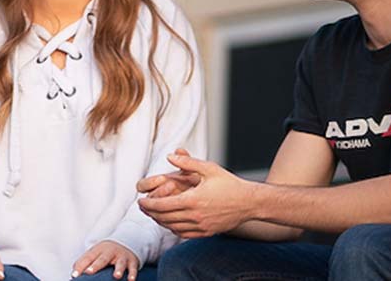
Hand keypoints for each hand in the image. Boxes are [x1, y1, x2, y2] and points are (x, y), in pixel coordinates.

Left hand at [71, 241, 138, 280]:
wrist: (127, 241)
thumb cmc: (107, 252)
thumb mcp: (95, 253)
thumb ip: (84, 262)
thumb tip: (74, 274)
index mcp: (98, 250)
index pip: (88, 258)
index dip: (80, 266)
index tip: (75, 275)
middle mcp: (110, 252)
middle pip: (102, 259)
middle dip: (95, 266)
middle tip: (89, 272)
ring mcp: (121, 256)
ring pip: (120, 263)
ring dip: (118, 270)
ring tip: (116, 276)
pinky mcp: (132, 261)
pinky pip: (132, 268)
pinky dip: (132, 274)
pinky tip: (130, 280)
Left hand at [138, 152, 256, 237]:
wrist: (250, 202)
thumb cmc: (230, 184)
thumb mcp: (209, 168)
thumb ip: (188, 162)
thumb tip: (170, 155)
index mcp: (193, 200)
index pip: (162, 205)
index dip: (148, 205)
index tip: (140, 201)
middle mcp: (195, 216)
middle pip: (164, 218)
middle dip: (150, 213)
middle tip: (143, 207)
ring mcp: (201, 226)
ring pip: (172, 227)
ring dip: (160, 222)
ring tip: (154, 214)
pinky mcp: (206, 232)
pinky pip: (184, 234)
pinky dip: (173, 229)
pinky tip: (170, 223)